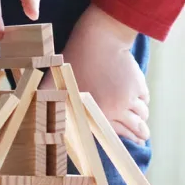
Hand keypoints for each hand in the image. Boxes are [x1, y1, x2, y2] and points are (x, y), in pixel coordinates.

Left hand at [56, 4, 149, 144]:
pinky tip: (140, 104)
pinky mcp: (138, 84)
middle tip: (142, 138)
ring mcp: (129, 97)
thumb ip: (50, 104)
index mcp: (95, 114)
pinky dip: (143, 103)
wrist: (100, 40)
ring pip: (142, 115)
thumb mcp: (56, 86)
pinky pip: (145, 99)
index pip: (115, 136)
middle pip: (135, 129)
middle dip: (139, 135)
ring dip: (142, 119)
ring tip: (142, 123)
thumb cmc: (75, 61)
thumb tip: (38, 120)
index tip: (130, 145)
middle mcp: (116, 109)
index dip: (124, 142)